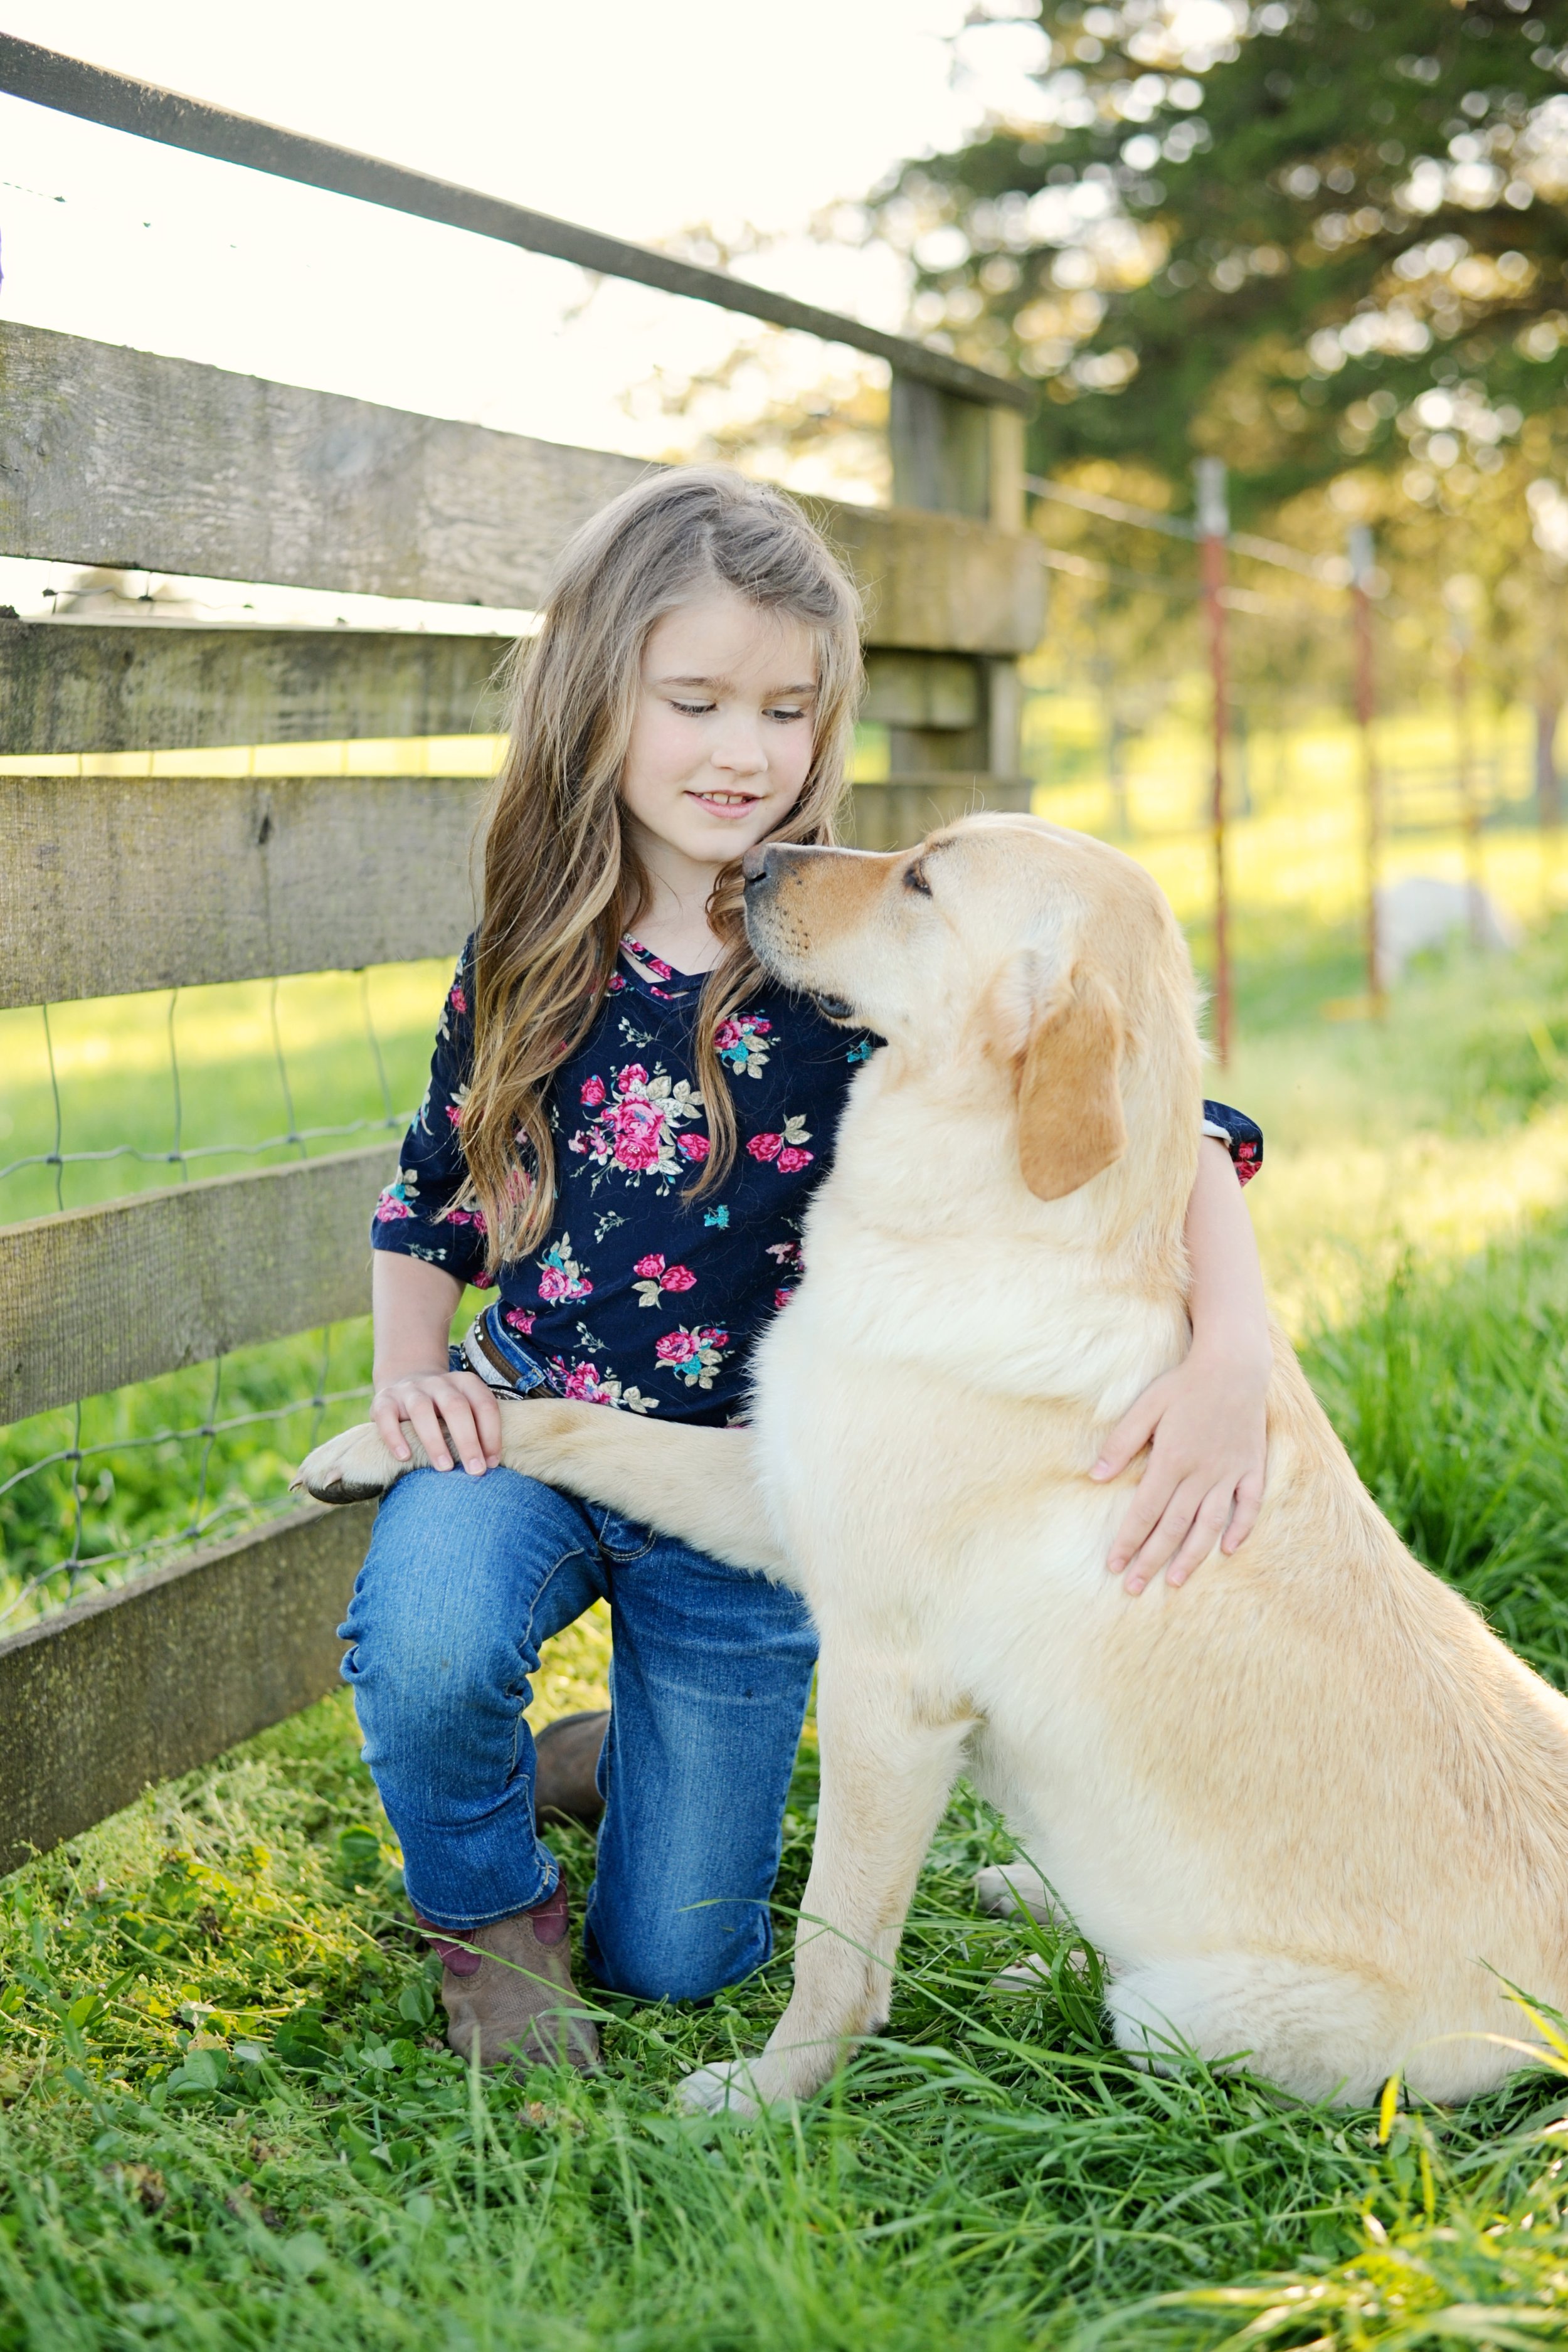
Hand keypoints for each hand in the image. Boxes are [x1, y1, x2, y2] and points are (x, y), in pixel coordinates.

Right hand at [370, 1368, 502, 1477]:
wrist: (406, 1380)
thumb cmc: (442, 1408)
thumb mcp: (464, 1408)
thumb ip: (476, 1427)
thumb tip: (489, 1465)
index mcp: (464, 1383)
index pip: (484, 1405)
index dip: (491, 1434)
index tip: (491, 1463)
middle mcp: (438, 1383)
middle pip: (456, 1407)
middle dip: (468, 1441)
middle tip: (475, 1470)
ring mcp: (410, 1390)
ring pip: (422, 1410)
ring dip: (435, 1441)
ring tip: (444, 1467)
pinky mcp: (384, 1399)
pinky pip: (387, 1416)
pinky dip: (395, 1437)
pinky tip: (404, 1457)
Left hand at [1091, 1343, 1267, 1595]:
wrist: (1235, 1365)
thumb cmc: (1184, 1385)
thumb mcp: (1145, 1406)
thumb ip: (1121, 1443)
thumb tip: (1095, 1476)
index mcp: (1171, 1460)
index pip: (1144, 1512)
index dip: (1128, 1542)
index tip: (1114, 1565)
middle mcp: (1201, 1473)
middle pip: (1173, 1527)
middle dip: (1151, 1560)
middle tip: (1134, 1588)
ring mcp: (1230, 1472)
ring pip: (1210, 1525)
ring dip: (1191, 1556)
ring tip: (1175, 1581)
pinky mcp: (1252, 1467)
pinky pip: (1249, 1506)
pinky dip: (1240, 1530)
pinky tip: (1228, 1550)